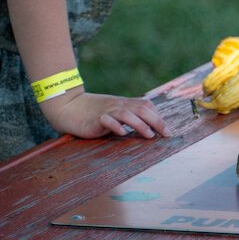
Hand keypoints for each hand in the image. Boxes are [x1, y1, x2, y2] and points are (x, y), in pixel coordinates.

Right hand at [40, 90, 166, 139]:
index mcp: (125, 104)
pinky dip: (116, 126)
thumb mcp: (115, 112)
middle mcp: (118, 106)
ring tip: (149, 135)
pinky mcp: (94, 119)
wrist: (69, 107)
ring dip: (140, 124)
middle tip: (166, 134)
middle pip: (142, 108)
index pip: (147, 106)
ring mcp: (107, 111)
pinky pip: (107, 120)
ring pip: (127, 114)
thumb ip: (130, 116)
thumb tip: (150, 128)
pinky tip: (122, 133)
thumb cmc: (95, 112)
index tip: (168, 131)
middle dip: (157, 121)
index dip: (159, 117)